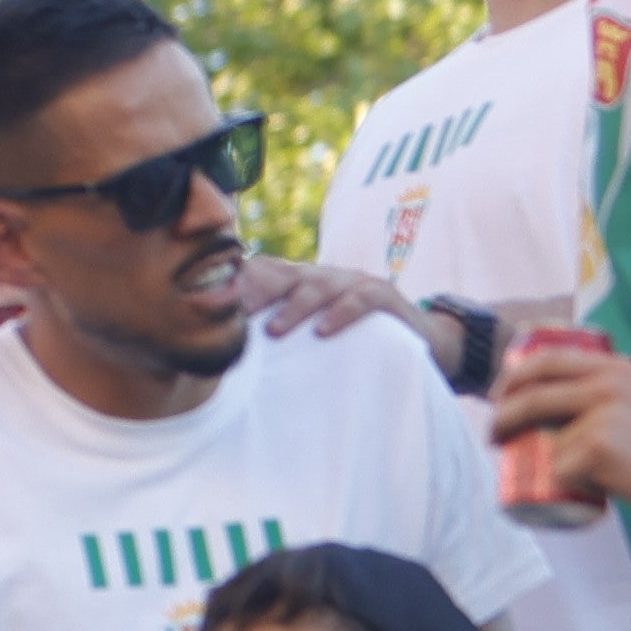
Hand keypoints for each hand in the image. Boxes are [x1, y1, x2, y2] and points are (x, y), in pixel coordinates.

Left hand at [238, 255, 427, 345]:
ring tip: (273, 331)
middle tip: (232, 317)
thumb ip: (280, 336)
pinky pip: (360, 299)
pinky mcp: (383, 295)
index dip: (239, 288)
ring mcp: (354, 282)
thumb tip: (231, 355)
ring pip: (318, 285)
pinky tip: (323, 332)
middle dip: (256, 292)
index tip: (210, 308)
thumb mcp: (312, 335)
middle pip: (285, 275)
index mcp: (302, 283)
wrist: (419, 340)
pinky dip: (340, 314)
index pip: (264, 275)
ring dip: (293, 308)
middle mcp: (325, 277)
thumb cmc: (354, 340)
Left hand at [489, 340, 630, 522]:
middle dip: (501, 417)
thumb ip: (601, 394)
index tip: (499, 396)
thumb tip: (544, 402)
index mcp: (614, 367)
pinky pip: (559, 469)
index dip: (514, 377)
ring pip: (546, 439)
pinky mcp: (598, 448)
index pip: (547, 359)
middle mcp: (607, 383)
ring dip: (542, 460)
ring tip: (564, 472)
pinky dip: (567, 484)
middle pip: (531, 396)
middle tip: (494, 436)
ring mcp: (602, 414)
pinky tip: (594, 488)